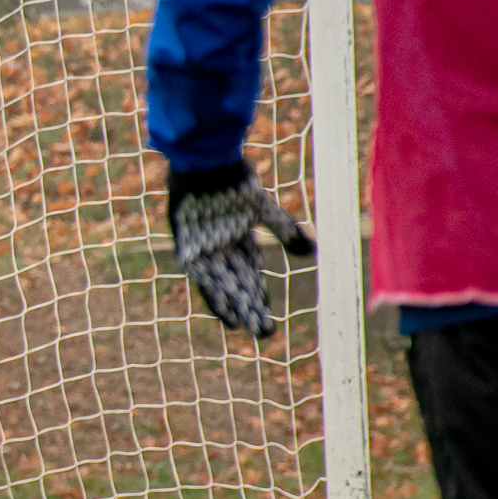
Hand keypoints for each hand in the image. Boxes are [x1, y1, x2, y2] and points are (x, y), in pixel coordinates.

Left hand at [168, 161, 314, 338]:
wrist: (205, 163)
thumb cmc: (233, 182)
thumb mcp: (263, 208)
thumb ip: (286, 231)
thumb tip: (311, 253)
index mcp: (238, 238)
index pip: (251, 275)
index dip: (259, 297)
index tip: (267, 318)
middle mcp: (221, 248)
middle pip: (239, 285)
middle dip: (251, 308)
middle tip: (265, 335)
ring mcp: (203, 248)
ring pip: (222, 285)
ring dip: (233, 307)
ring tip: (245, 328)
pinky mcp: (186, 246)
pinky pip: (202, 277)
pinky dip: (213, 295)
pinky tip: (224, 312)